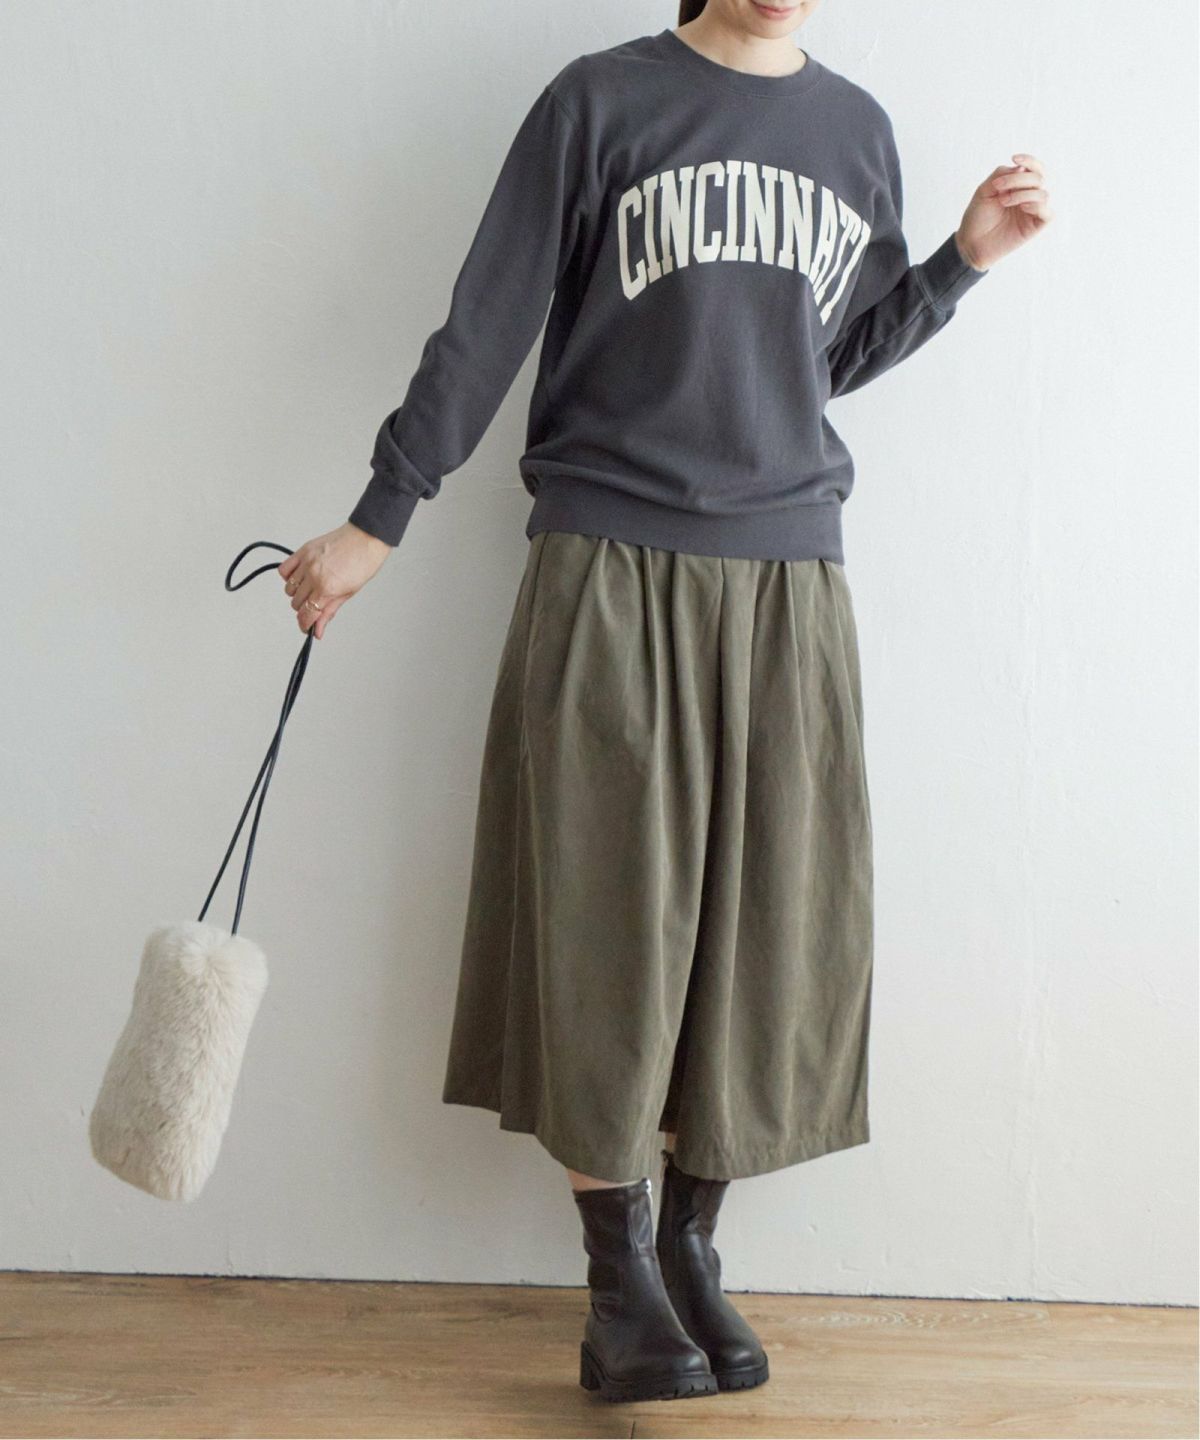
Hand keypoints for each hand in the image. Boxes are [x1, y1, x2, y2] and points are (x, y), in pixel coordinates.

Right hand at [277, 521, 391, 638]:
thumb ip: (329, 612)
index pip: (307, 614)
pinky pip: (284, 570)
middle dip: (304, 608)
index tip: (307, 627)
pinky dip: (288, 577)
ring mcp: (307, 563)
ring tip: (309, 589)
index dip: (305, 624)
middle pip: (296, 603)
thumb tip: (318, 631)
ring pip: (289, 589)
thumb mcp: (348, 593)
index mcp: (327, 589)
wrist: (366, 539)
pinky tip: (300, 577)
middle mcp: (314, 576)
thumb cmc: (363, 564)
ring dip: (297, 594)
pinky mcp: (303, 551)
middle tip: (315, 604)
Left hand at [954, 152, 1052, 271]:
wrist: (971, 243)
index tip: (1013, 158)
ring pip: (1042, 194)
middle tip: (998, 188)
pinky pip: (1047, 213)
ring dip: (1022, 194)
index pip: (1034, 169)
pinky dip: (1037, 206)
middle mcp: (1029, 197)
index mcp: (1019, 186)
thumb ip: (1001, 174)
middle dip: (1018, 179)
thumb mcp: (985, 190)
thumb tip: (1022, 168)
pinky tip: (1022, 207)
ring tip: (1003, 202)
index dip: (1029, 160)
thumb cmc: (977, 217)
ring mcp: (1033, 211)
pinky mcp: (1036, 226)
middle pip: (1038, 178)